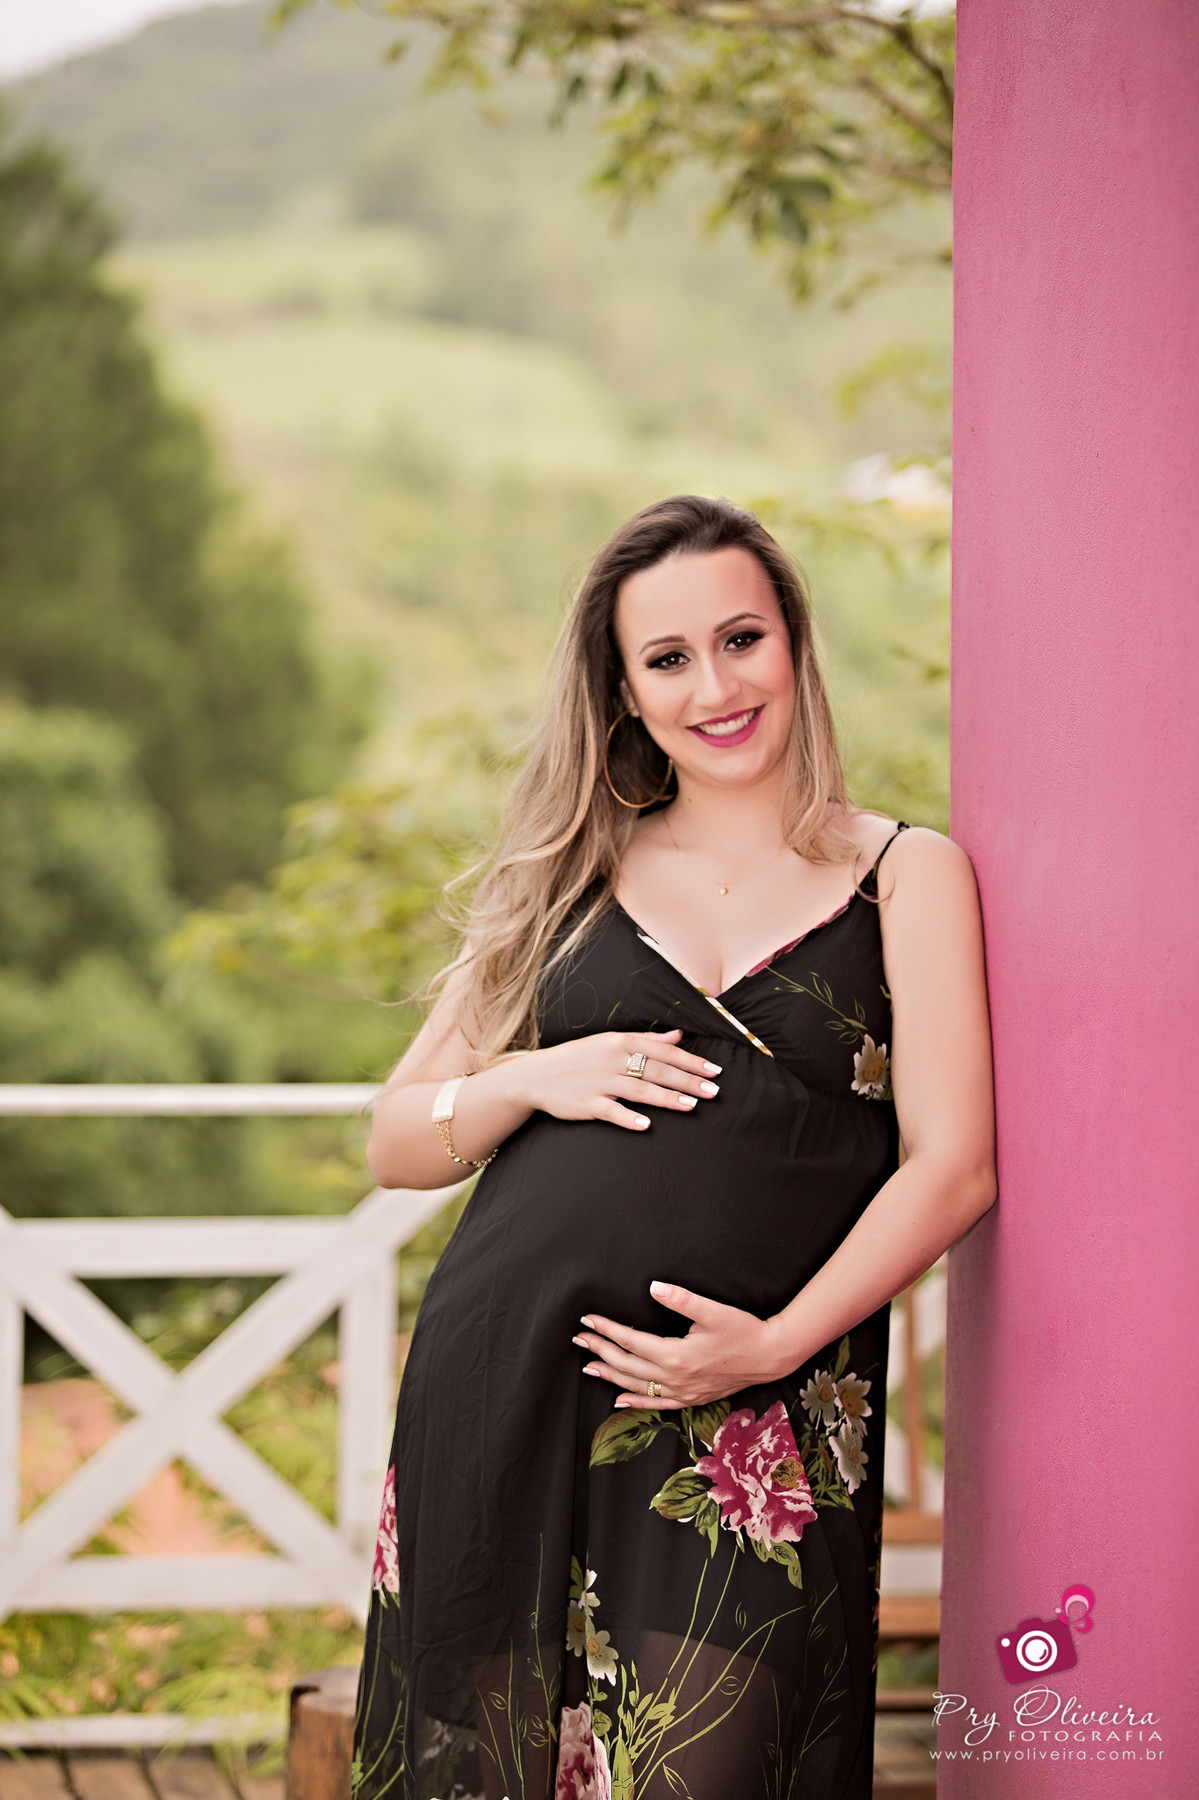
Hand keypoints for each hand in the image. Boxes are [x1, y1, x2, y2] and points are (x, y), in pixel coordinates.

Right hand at [517, 1029, 720, 1132]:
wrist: (536, 1075)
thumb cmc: (578, 1058)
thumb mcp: (609, 1042)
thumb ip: (646, 1039)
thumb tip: (678, 1036)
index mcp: (620, 1041)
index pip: (663, 1050)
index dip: (691, 1060)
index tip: (714, 1070)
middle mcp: (613, 1059)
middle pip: (657, 1070)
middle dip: (688, 1080)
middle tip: (713, 1091)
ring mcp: (600, 1082)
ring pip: (640, 1089)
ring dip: (667, 1098)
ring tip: (692, 1106)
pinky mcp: (588, 1104)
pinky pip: (612, 1111)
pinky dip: (629, 1118)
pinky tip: (647, 1125)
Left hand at [573, 1281, 787, 1407]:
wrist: (769, 1357)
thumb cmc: (743, 1331)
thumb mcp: (713, 1311)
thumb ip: (681, 1299)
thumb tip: (654, 1287)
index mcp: (676, 1355)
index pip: (630, 1341)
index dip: (607, 1329)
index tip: (588, 1319)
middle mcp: (675, 1378)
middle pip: (627, 1365)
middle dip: (600, 1351)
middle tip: (580, 1339)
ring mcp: (682, 1392)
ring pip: (636, 1387)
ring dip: (610, 1375)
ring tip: (589, 1366)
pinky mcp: (691, 1398)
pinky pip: (656, 1405)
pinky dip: (635, 1402)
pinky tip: (620, 1399)